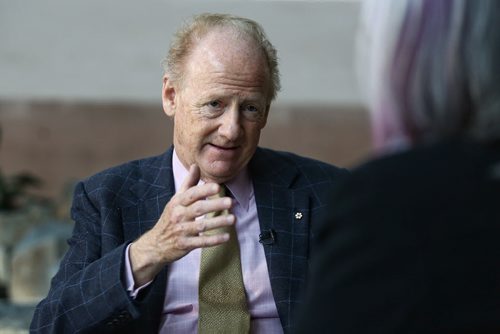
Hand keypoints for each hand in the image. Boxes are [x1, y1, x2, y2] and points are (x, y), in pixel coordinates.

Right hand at [129, 164, 233, 285]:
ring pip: (201, 225)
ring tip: (233, 219)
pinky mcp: (185, 244)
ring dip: (218, 222)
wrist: (155, 244)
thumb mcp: (176, 200)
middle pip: (198, 208)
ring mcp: (181, 231)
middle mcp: (178, 215)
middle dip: (215, 205)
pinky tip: (226, 237)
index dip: (204, 190)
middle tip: (230, 202)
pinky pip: (201, 242)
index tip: (217, 187)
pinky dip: (214, 240)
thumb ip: (188, 183)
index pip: (191, 194)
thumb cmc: (170, 218)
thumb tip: (196, 165)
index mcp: (177, 203)